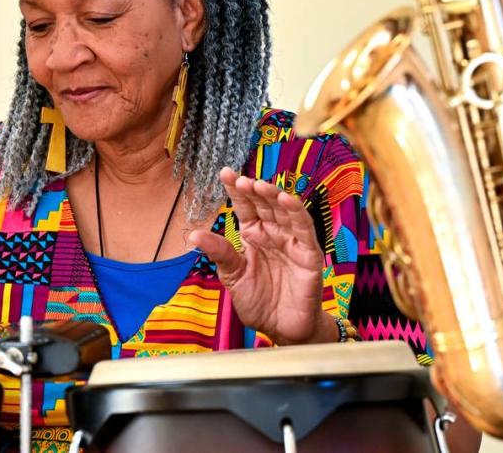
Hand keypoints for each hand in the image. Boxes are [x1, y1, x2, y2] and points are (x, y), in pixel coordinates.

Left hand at [188, 167, 337, 345]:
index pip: (245, 207)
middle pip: (264, 204)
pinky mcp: (309, 254)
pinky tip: (285, 200)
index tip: (224, 173)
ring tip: (259, 184)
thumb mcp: (233, 276)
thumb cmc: (260, 303)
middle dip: (253, 189)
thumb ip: (220, 253)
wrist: (282, 330)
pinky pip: (304, 229)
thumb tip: (193, 234)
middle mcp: (273, 234)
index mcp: (254, 236)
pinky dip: (296, 213)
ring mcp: (292, 242)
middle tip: (240, 178)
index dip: (236, 190)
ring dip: (273, 196)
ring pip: (285, 211)